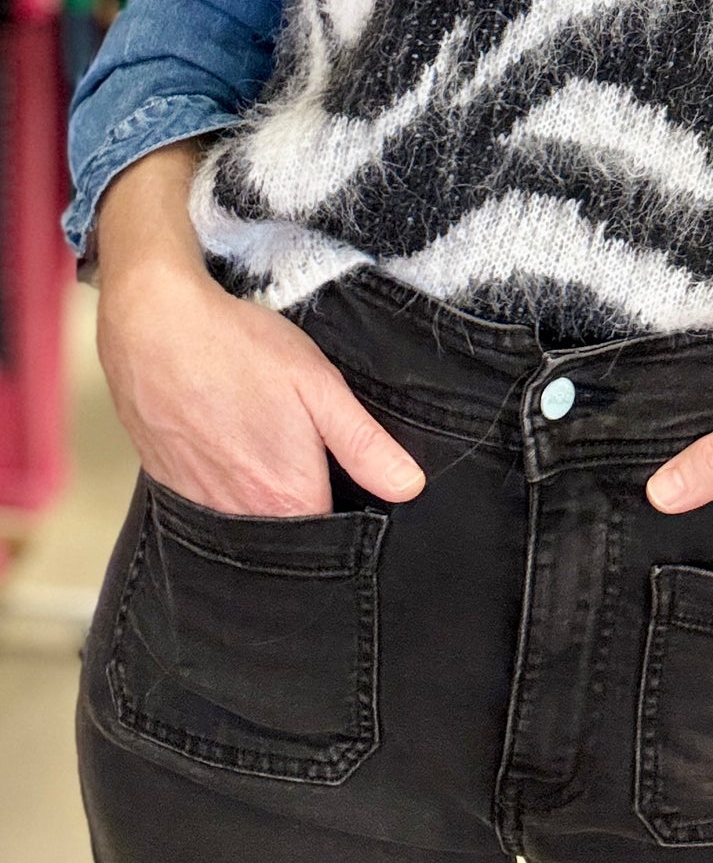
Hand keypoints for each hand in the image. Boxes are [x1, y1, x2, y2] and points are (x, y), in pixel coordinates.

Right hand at [97, 258, 425, 517]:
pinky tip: (232, 446)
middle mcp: (242, 515)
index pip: (332, 535)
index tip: (351, 481)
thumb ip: (364, 445)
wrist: (154, 327)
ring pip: (248, 522)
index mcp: (288, 497)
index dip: (349, 511)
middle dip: (306, 508)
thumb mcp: (319, 387)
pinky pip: (212, 506)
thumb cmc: (240, 351)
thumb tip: (409, 488)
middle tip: (308, 454)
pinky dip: (227, 487)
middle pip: (288, 533)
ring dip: (264, 498)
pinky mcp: (171, 486)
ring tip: (269, 446)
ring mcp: (200, 504)